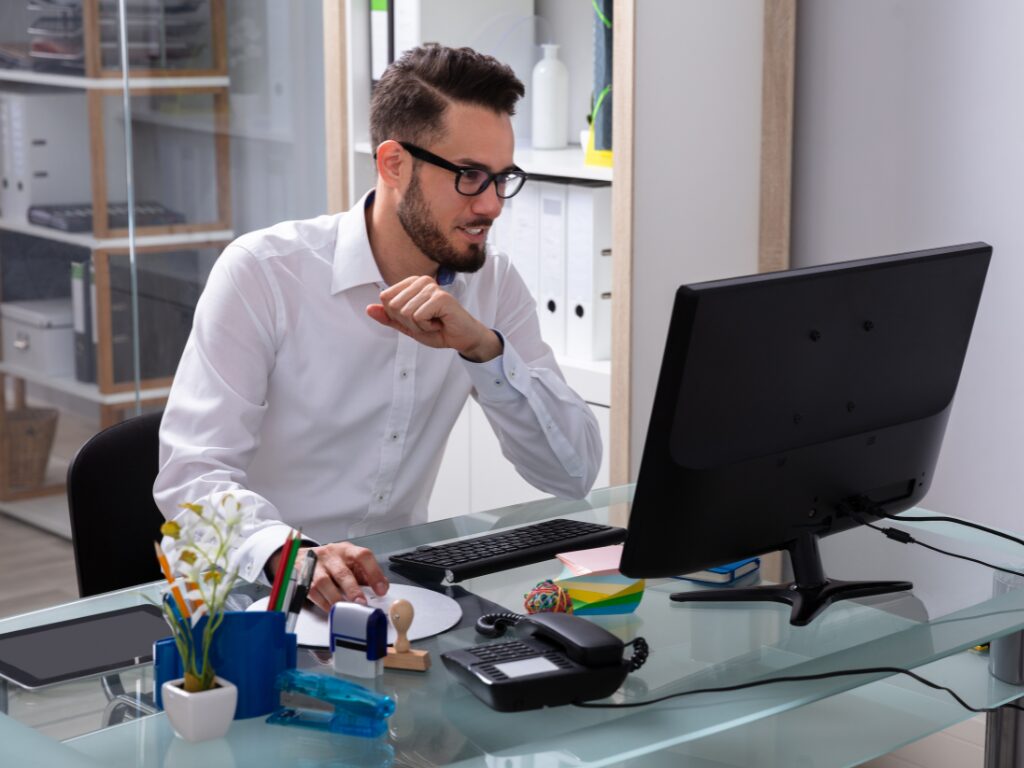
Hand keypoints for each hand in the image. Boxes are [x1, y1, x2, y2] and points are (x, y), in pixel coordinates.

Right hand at [268, 541, 388, 610]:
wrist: (302, 557)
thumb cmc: (331, 561)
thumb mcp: (349, 562)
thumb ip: (366, 574)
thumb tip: (383, 586)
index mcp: (346, 550)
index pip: (363, 556)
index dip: (374, 572)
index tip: (381, 589)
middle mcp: (331, 556)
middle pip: (342, 572)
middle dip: (353, 589)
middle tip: (361, 603)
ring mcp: (316, 566)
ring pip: (324, 582)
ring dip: (336, 598)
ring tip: (346, 609)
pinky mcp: (304, 578)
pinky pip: (313, 592)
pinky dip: (324, 603)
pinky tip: (332, 609)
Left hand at [366, 275, 502, 361]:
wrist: (462, 338)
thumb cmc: (438, 329)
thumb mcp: (408, 325)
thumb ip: (389, 317)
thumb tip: (369, 309)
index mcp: (412, 283)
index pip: (385, 298)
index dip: (397, 316)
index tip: (416, 318)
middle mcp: (422, 281)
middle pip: (393, 306)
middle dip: (408, 322)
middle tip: (426, 322)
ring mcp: (432, 288)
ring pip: (405, 312)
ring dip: (419, 326)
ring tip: (434, 322)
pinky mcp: (440, 298)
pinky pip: (418, 317)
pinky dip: (427, 327)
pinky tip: (439, 323)